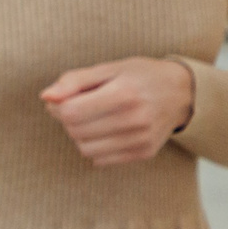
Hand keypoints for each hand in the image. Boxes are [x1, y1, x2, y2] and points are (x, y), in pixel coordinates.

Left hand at [41, 57, 195, 166]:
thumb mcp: (109, 68)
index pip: (71, 112)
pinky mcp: (144, 153)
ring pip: (85, 149)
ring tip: (94, 118)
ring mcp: (142, 139)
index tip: (62, 99)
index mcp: (125, 93)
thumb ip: (74, 81)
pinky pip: (100, 160)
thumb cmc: (139, 76)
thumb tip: (46, 97)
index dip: (58, 107)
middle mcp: (136, 118)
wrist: (181, 92)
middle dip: (68, 119)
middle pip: (76, 131)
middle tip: (78, 106)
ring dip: (80, 135)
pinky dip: (95, 146)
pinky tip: (106, 131)